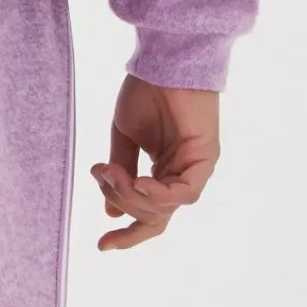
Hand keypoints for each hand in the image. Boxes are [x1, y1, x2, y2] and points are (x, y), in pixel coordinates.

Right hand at [89, 79, 219, 251]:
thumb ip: (122, 174)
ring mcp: (196, 170)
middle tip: (103, 180)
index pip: (149, 215)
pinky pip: (185, 194)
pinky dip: (160, 194)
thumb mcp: (124, 138)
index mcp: (163, 172)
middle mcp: (182, 176)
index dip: (127, 234)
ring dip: (134, 197)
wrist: (162, 60)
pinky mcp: (206, 159)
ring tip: (113, 174)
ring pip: (165, 209)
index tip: (101, 245)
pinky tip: (140, 182)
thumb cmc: (146, 91)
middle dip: (124, 207)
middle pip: (154, 217)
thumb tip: (110, 211)